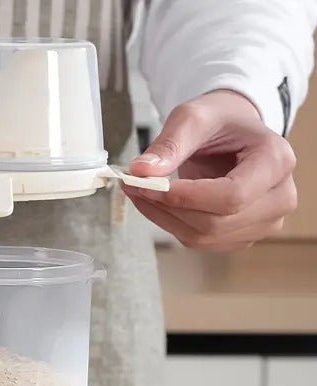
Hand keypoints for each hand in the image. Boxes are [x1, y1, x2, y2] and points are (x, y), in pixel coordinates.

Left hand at [125, 90, 296, 250]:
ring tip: (142, 193)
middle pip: (216, 222)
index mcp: (277, 161)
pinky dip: (172, 225)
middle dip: (168, 208)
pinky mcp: (242, 236)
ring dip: (165, 218)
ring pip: (204, 237)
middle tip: (134, 186)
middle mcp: (279, 197)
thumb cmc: (221, 122)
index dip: (188, 197)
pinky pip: (200, 241)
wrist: (234, 134)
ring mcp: (264, 223)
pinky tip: (159, 205)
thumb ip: (170, 143)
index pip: (232, 196)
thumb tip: (141, 171)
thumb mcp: (195, 116)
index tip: (150, 186)